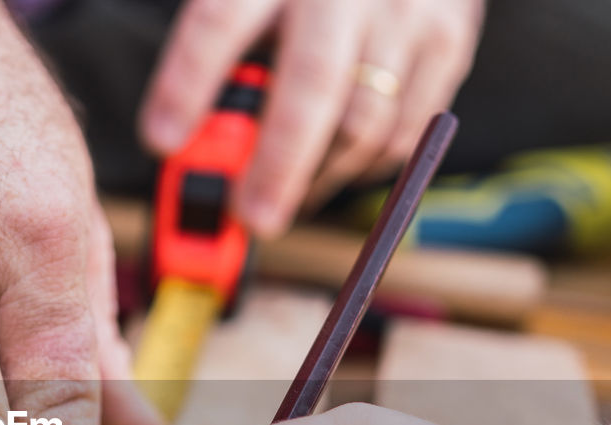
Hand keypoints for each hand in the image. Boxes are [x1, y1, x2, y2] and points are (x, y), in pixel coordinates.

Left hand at [139, 0, 483, 234]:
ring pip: (364, 124)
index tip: (162, 141)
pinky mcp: (448, 41)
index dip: (188, 84)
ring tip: (283, 199)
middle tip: (250, 219)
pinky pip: (404, 134)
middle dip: (276, 165)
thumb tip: (189, 150)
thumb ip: (225, 58)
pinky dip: (364, 167)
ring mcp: (404, 13)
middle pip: (311, 86)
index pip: (219, 22)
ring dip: (317, 178)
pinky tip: (336, 164)